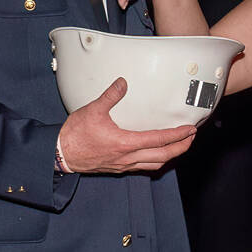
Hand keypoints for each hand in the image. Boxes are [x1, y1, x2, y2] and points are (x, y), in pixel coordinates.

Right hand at [57, 78, 197, 172]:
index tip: (190, 130)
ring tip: (178, 146)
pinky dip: (155, 161)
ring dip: (169, 156)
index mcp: (125, 143)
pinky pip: (143, 167)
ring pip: (154, 165)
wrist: (60, 155)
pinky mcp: (118, 168)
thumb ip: (110, 96)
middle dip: (180, 148)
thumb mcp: (93, 111)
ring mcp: (123, 165)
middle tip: (191, 138)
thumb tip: (123, 83)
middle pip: (163, 156)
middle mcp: (127, 157)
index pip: (159, 140)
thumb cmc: (75, 135)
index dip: (177, 135)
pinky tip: (156, 153)